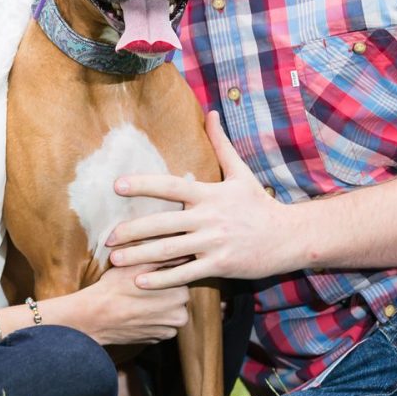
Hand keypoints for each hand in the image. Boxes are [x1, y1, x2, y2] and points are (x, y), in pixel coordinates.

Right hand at [69, 263, 190, 344]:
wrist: (94, 318)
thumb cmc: (114, 288)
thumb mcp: (138, 265)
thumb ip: (164, 259)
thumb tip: (183, 253)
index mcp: (180, 294)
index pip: (180, 278)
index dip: (163, 274)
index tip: (149, 274)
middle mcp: (180, 315)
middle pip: (177, 296)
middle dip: (164, 291)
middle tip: (141, 286)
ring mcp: (169, 330)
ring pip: (170, 311)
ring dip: (159, 306)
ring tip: (138, 300)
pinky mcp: (158, 340)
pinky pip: (161, 325)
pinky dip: (152, 319)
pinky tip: (137, 312)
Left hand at [105, 111, 294, 287]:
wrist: (288, 237)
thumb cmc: (259, 204)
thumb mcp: (241, 172)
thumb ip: (221, 144)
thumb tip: (211, 112)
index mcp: (209, 194)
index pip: (170, 186)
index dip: (143, 185)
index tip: (116, 186)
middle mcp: (208, 218)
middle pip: (162, 224)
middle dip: (132, 231)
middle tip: (107, 237)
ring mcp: (213, 243)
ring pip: (169, 251)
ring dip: (139, 256)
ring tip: (115, 261)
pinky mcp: (220, 265)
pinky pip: (185, 274)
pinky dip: (161, 280)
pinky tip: (140, 282)